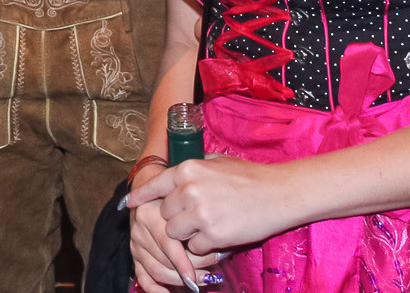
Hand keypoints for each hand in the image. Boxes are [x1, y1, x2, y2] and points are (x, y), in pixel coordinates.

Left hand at [128, 155, 290, 262]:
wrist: (280, 193)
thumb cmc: (250, 177)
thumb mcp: (217, 162)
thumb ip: (194, 170)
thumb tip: (176, 175)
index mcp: (188, 169)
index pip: (154, 185)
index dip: (140, 196)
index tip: (129, 205)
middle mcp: (189, 190)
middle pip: (164, 213)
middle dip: (175, 218)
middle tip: (195, 216)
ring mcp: (200, 214)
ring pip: (174, 233)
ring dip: (186, 234)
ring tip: (207, 226)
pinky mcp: (213, 235)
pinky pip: (194, 247)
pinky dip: (203, 246)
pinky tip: (219, 234)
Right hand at [131, 190, 203, 292]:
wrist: (153, 185)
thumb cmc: (177, 193)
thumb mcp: (184, 197)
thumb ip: (195, 217)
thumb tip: (218, 248)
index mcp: (148, 212)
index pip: (168, 242)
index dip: (188, 260)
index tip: (210, 270)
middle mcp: (138, 229)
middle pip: (164, 260)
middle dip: (191, 269)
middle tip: (212, 273)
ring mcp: (136, 243)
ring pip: (157, 271)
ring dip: (180, 280)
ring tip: (202, 279)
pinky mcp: (135, 255)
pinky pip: (144, 277)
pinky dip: (156, 290)